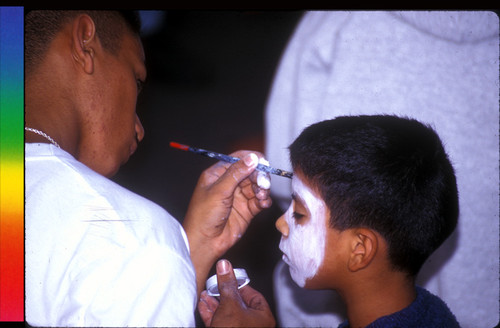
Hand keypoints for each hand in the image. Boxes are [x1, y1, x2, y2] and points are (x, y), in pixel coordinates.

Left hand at [183, 151, 271, 293]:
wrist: (205, 242)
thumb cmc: (203, 216)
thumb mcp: (219, 190)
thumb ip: (237, 173)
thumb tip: (252, 158)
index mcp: (217, 174)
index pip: (237, 159)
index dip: (251, 159)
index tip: (262, 162)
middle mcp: (229, 184)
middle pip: (250, 172)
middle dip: (259, 176)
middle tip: (263, 183)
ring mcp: (238, 197)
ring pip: (257, 186)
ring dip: (263, 188)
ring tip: (261, 195)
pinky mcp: (247, 209)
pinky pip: (260, 200)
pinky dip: (264, 200)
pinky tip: (263, 203)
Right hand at [198, 259, 275, 326]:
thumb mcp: (230, 304)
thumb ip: (227, 284)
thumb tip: (225, 267)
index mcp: (262, 317)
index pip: (253, 295)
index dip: (240, 284)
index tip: (230, 276)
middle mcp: (252, 325)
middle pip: (238, 303)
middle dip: (224, 293)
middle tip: (216, 283)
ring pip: (226, 313)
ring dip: (215, 302)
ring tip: (206, 292)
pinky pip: (218, 321)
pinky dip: (210, 313)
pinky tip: (203, 304)